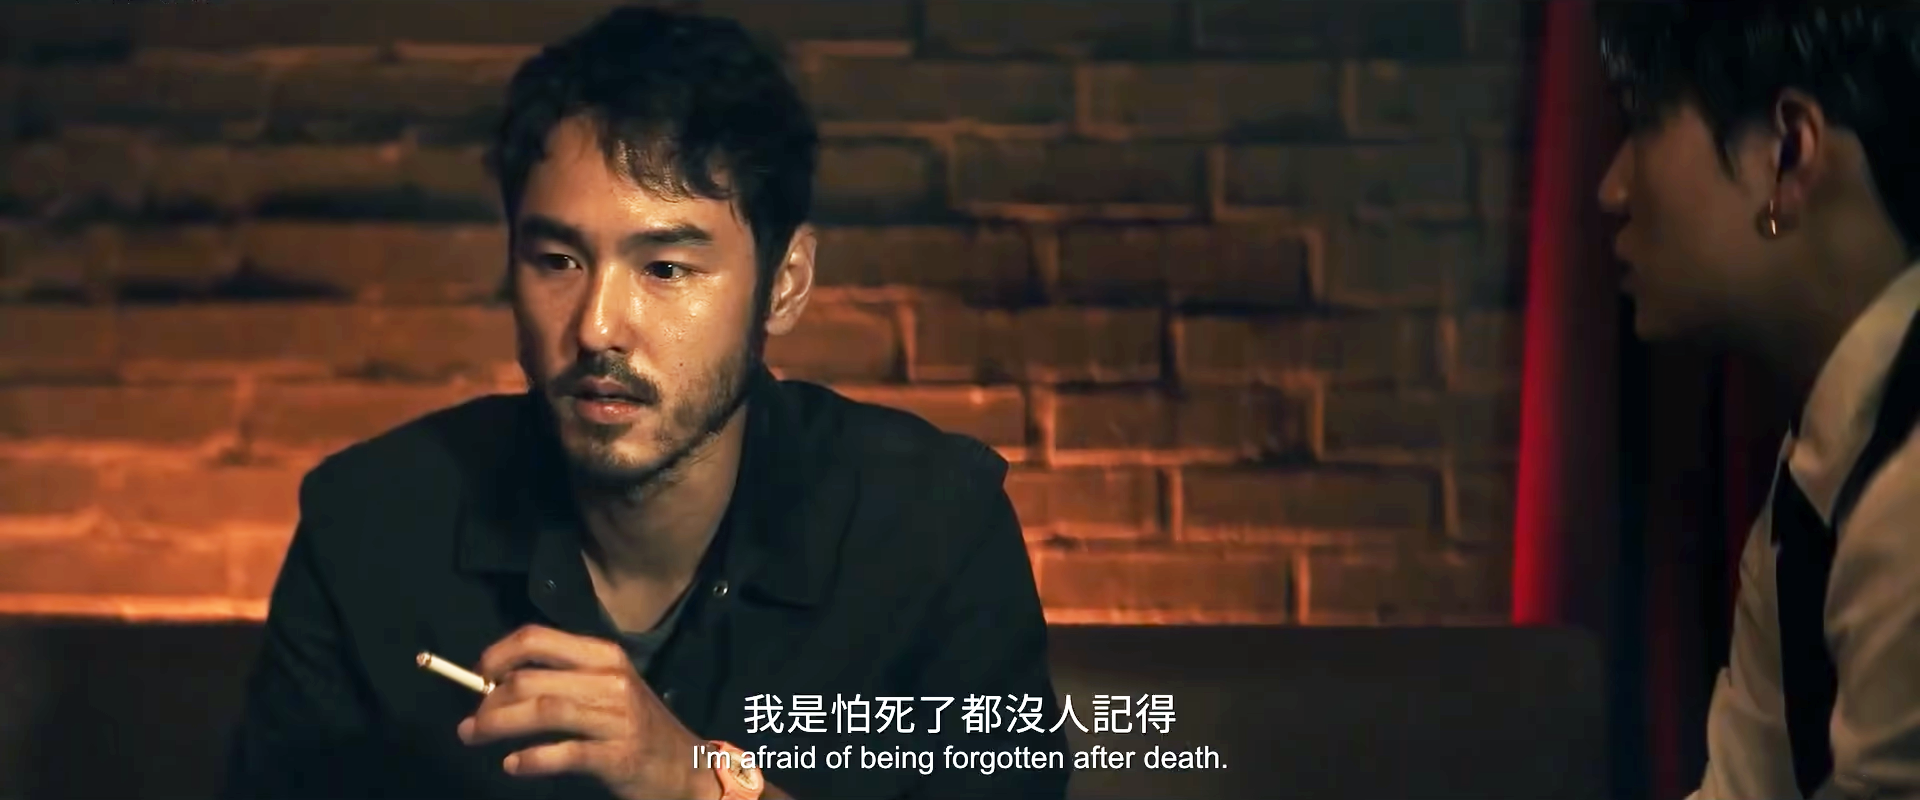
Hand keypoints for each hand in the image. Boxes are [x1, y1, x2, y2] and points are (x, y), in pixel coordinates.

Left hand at [459, 625, 715, 799]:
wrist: (686, 765)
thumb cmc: (636, 726)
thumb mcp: (608, 688)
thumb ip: (563, 679)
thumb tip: (497, 684)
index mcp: (604, 655)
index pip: (538, 638)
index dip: (497, 654)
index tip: (476, 676)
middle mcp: (611, 679)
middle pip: (532, 678)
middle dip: (489, 701)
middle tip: (469, 724)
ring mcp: (618, 717)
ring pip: (544, 710)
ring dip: (499, 725)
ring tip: (475, 738)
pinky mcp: (620, 755)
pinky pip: (565, 752)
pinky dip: (532, 759)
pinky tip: (513, 765)